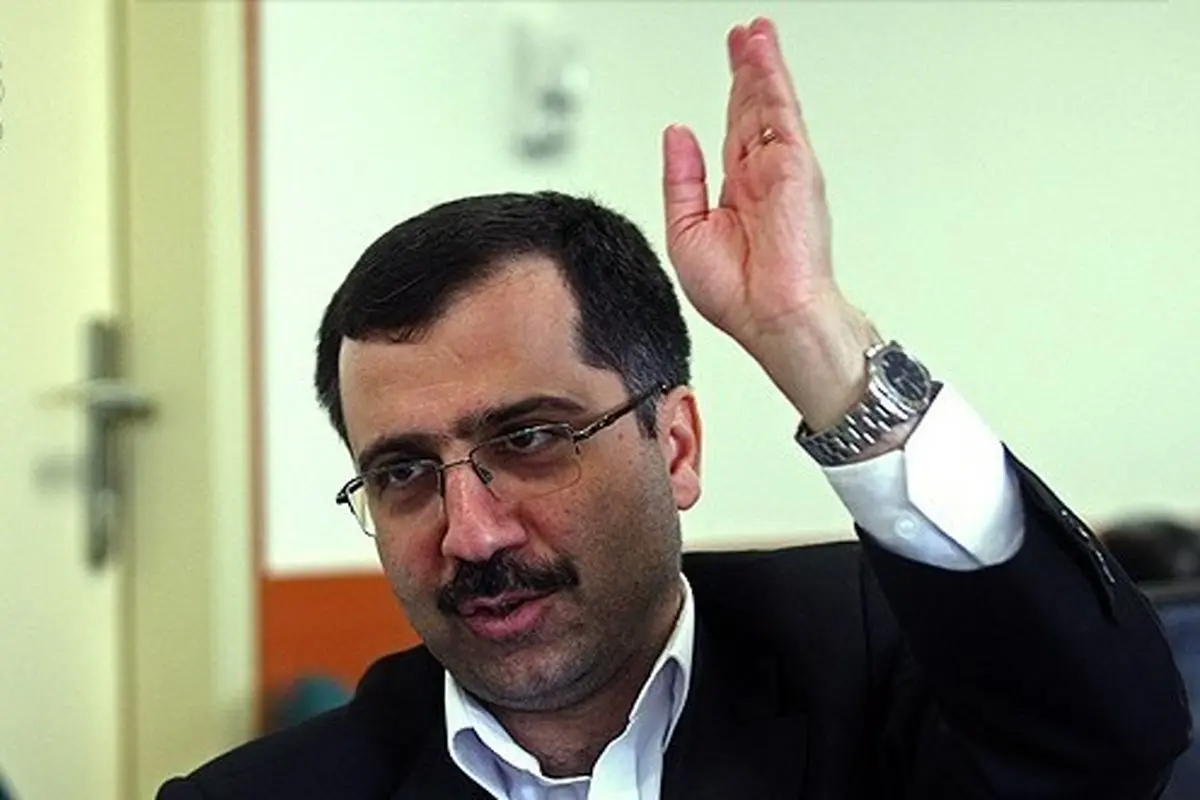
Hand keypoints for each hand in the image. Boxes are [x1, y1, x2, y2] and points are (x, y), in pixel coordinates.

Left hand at [662, 18, 879, 429]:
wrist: (773, 318)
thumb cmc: (739, 295)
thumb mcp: (687, 232)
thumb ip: (681, 179)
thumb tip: (677, 133)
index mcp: (738, 193)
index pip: (732, 132)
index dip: (730, 96)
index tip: (730, 65)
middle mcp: (762, 177)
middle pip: (752, 110)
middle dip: (747, 71)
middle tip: (744, 35)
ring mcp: (781, 169)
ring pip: (768, 104)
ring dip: (761, 65)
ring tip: (754, 32)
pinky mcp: (796, 167)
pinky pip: (782, 113)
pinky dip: (772, 80)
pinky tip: (763, 54)